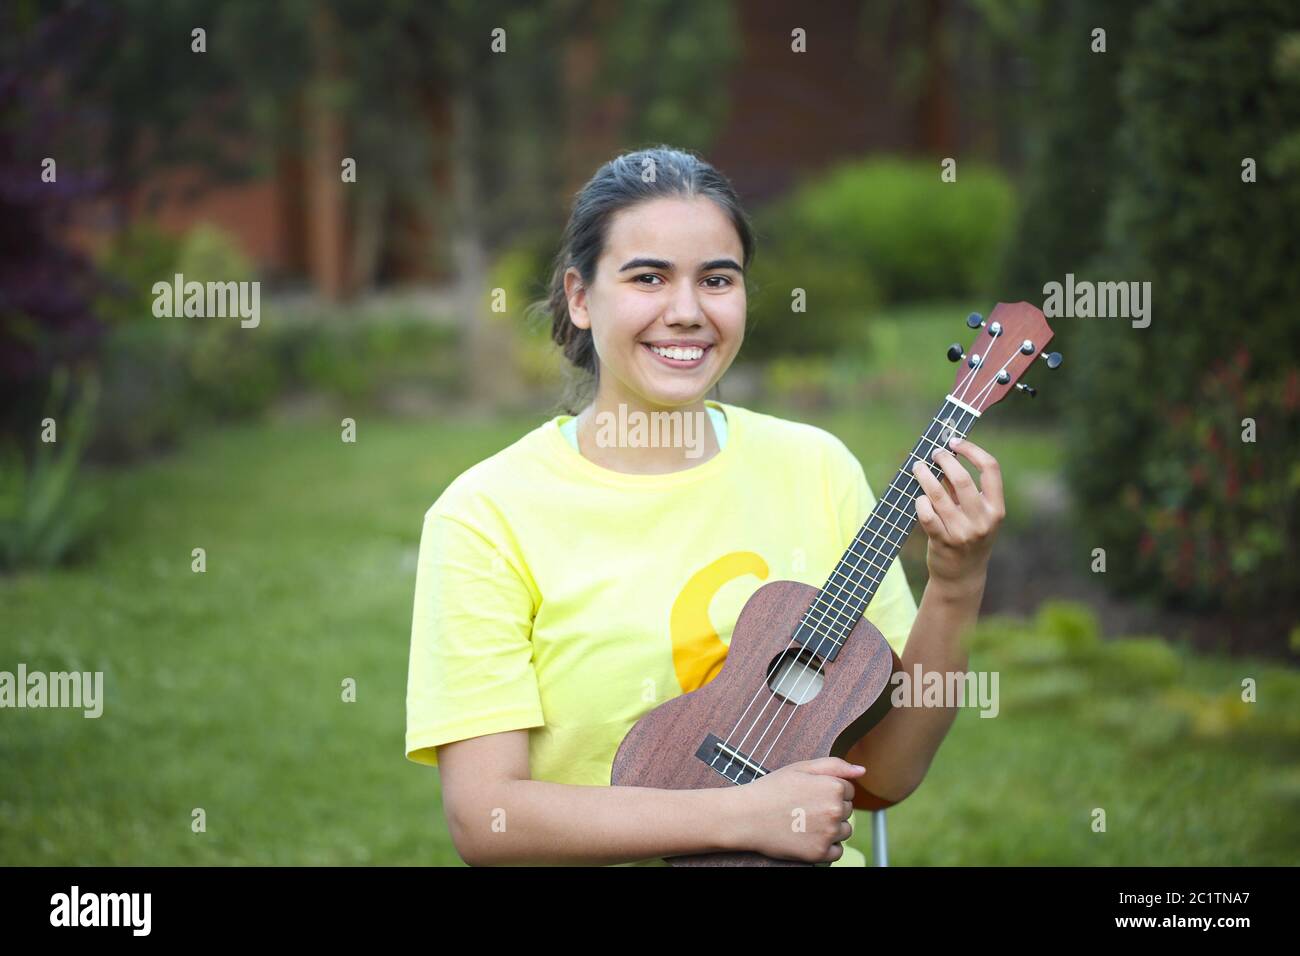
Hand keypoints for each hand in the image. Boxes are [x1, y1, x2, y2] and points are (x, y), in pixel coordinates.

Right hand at [724, 757, 860, 863]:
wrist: (746, 816)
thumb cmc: (772, 789)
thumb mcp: (801, 768)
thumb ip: (835, 765)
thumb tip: (862, 771)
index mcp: (833, 787)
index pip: (848, 790)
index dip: (828, 790)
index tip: (810, 793)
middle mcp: (835, 811)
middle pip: (846, 810)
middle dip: (830, 808)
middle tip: (804, 807)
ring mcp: (828, 833)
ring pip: (844, 830)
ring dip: (831, 828)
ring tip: (805, 822)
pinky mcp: (820, 853)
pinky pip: (837, 851)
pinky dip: (826, 846)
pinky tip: (808, 837)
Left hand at [910, 437, 1004, 589]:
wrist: (962, 576)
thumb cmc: (969, 537)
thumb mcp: (976, 516)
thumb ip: (963, 490)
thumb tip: (945, 455)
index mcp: (996, 509)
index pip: (991, 469)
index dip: (972, 450)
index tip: (955, 442)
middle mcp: (983, 520)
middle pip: (962, 479)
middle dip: (945, 460)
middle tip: (934, 453)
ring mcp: (963, 533)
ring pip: (939, 495)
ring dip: (924, 476)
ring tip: (917, 467)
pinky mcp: (943, 542)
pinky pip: (927, 515)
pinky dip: (920, 502)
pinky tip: (918, 497)